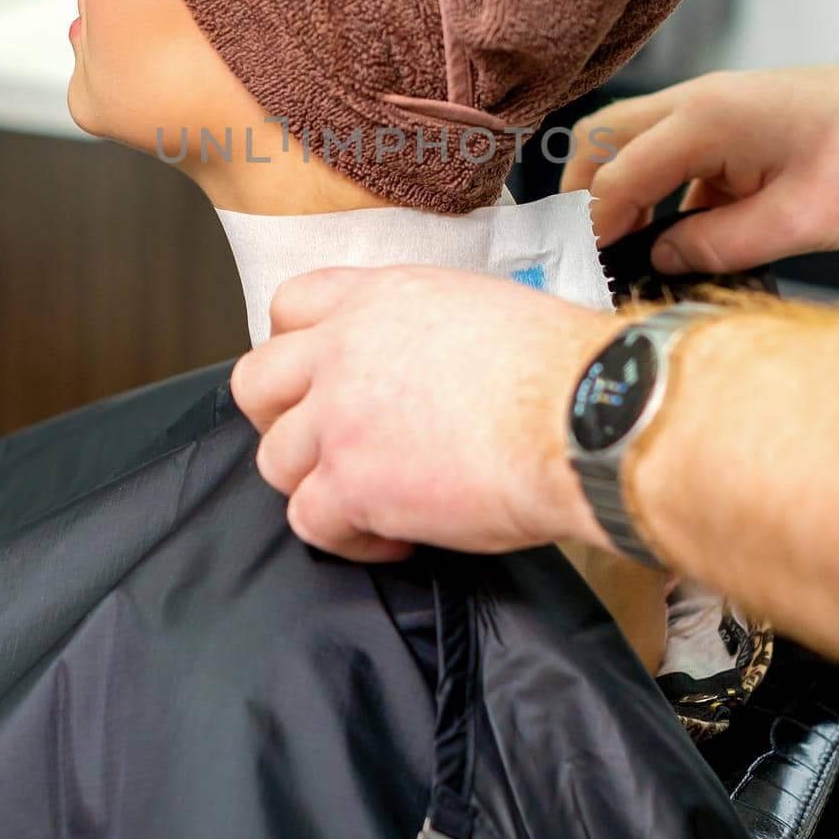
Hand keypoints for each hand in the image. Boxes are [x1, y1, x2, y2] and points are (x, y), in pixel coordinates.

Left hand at [229, 264, 624, 562]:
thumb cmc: (561, 367)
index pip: (290, 305)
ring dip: (317, 484)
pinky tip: (397, 538)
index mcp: (379, 298)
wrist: (583, 416)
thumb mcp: (481, 308)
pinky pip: (310, 521)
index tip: (318, 381)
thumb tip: (425, 363)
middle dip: (279, 420)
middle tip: (325, 445)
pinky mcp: (351, 483)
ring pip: (274, 458)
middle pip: (255, 383)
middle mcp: (344, 349)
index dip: (295, 348)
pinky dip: (348, 540)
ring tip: (370, 499)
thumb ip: (426, 328)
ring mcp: (339, 417)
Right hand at [560, 49, 838, 274]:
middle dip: (584, 196)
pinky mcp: (729, 120)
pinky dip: (656, 187)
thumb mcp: (796, 222)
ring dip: (618, 188)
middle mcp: (697, 102)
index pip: (616, 176)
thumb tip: (663, 258)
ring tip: (624, 244)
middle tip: (587, 251)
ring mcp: (711, 106)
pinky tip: (676, 231)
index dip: (592, 229)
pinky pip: (669, 150)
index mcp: (705, 120)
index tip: (582, 269)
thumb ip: (717, 245)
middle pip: (601, 139)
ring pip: (629, 140)